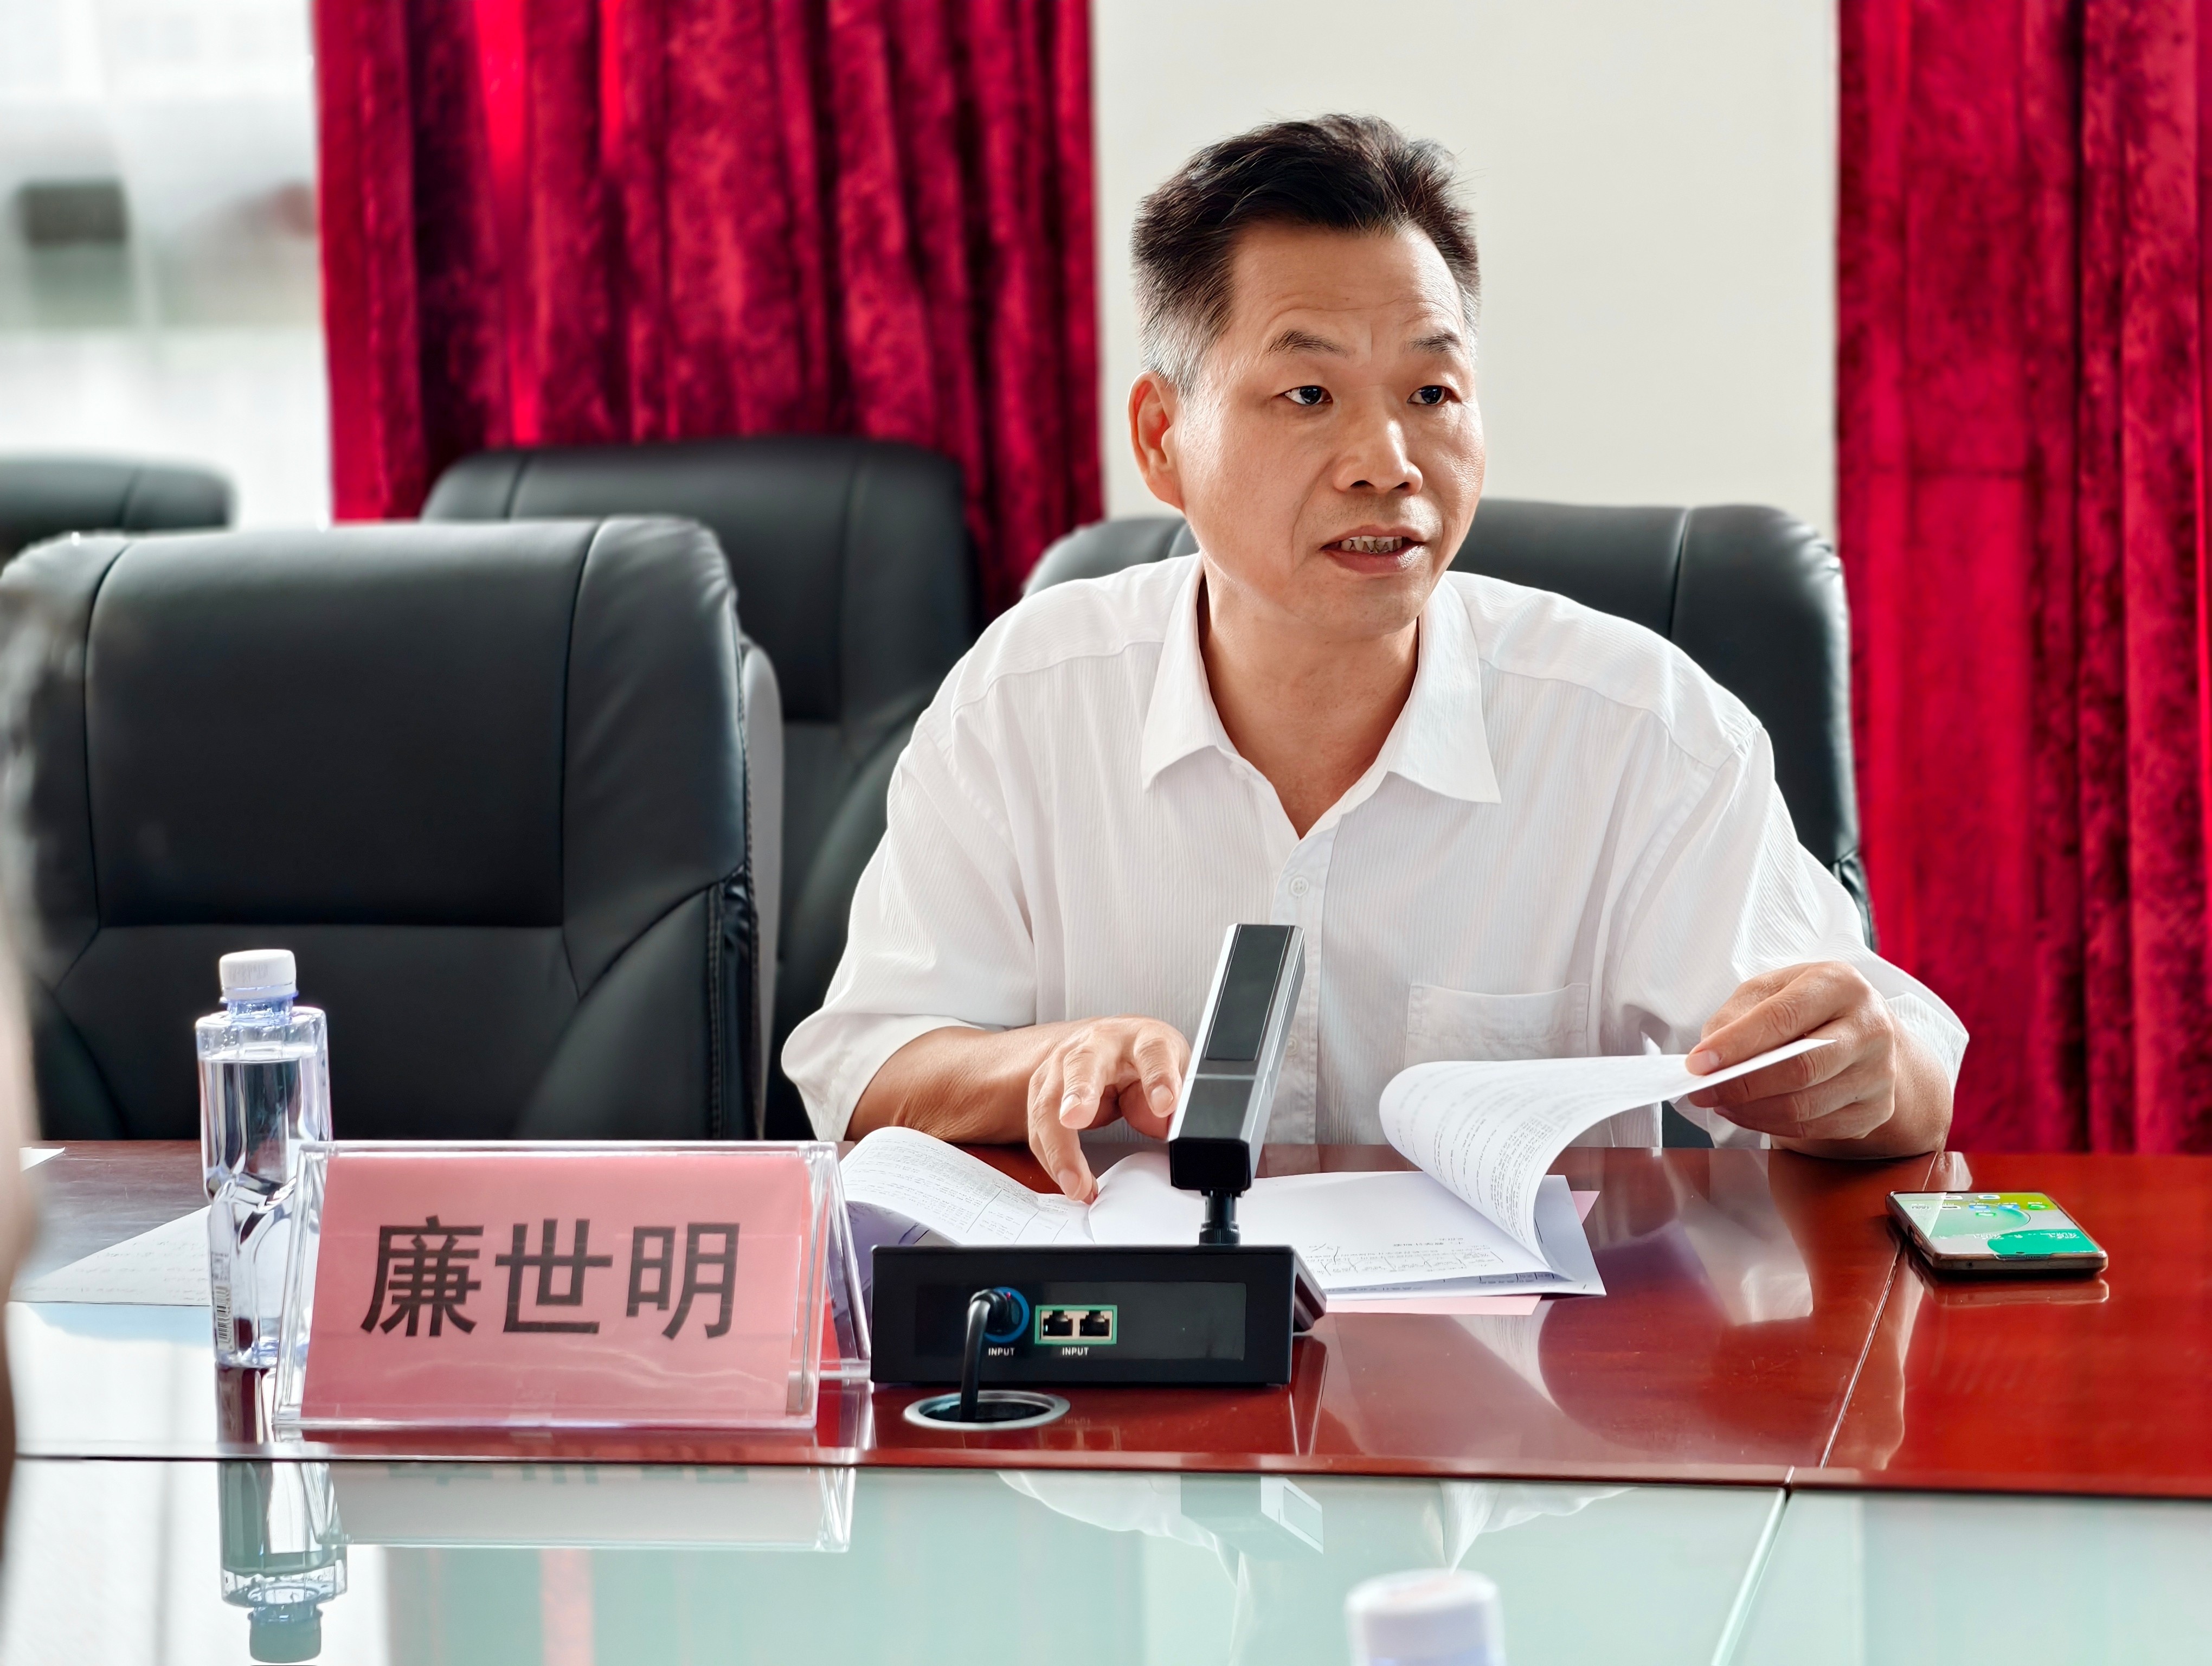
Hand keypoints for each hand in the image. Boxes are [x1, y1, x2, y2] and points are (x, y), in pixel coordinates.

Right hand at [1026, 1016, 1189, 1200]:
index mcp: (1141, 1038)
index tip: (1164, 1104)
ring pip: (1049, 1103)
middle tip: (1074, 1120)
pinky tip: (1070, 1182)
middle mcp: (1096, 1045)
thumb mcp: (1174, 1068)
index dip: (1158, 1078)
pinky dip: (1053, 1160)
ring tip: (1076, 1184)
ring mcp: (1062, 1065)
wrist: (1108, 1041)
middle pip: (1082, 1066)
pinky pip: (1039, 1128)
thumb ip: (1175, 1096)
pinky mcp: (1042, 1089)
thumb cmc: (1143, 1056)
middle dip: (1077, 1093)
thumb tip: (1166, 1126)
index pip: (1152, 1052)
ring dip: (1058, 1146)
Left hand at [1683, 961, 1901, 1148]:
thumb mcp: (1770, 991)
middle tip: (1702, 1092)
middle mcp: (1870, 1027)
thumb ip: (1737, 1017)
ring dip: (1753, 1111)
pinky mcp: (1878, 1108)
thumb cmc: (1809, 1007)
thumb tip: (1708, 1057)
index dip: (1736, 1045)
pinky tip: (1749, 1114)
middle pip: (1801, 1068)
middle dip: (1741, 1085)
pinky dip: (1774, 1126)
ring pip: (1807, 1105)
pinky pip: (1817, 1128)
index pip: (1783, 1018)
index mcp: (1840, 984)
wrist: (1864, 1032)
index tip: (1698, 1063)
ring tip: (1720, 1102)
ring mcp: (1880, 1072)